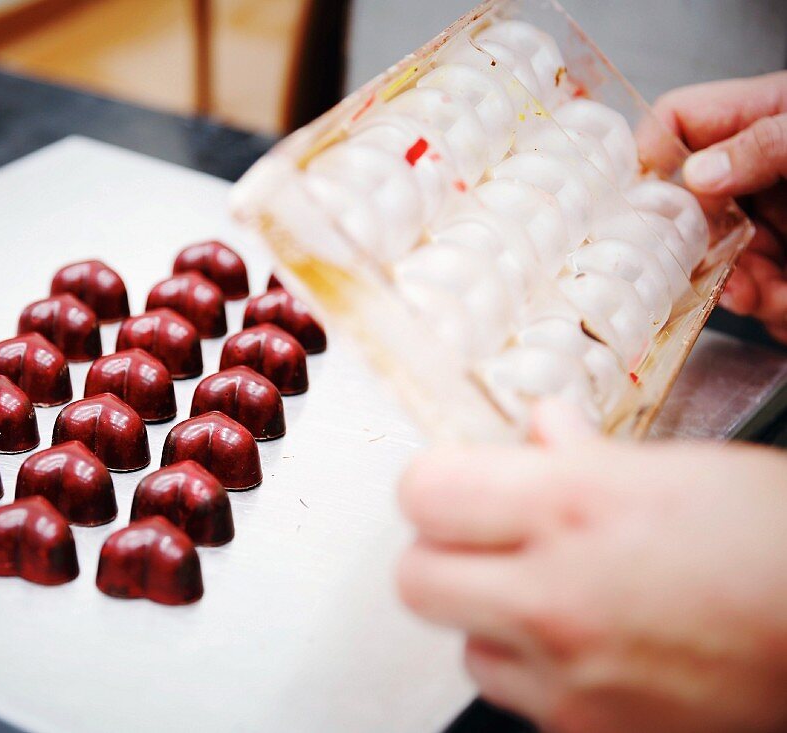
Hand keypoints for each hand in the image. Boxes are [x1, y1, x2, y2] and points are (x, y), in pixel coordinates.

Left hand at [396, 403, 786, 732]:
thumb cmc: (778, 548)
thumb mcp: (683, 471)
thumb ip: (584, 454)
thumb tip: (537, 431)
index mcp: (573, 508)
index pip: (423, 493)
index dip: (437, 484)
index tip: (455, 484)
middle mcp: (557, 596)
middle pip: (415, 577)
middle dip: (443, 554)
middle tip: (485, 541)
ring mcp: (570, 676)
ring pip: (465, 646)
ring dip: (494, 621)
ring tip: (557, 599)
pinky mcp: (588, 731)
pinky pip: (521, 698)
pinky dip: (542, 674)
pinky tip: (595, 646)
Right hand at [652, 72, 786, 342]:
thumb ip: (764, 143)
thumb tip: (697, 173)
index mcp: (762, 121)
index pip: (677, 124)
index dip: (649, 152)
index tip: (633, 191)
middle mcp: (760, 176)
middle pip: (688, 204)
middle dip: (687, 239)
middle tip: (683, 255)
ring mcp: (773, 226)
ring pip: (717, 258)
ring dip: (728, 281)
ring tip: (752, 288)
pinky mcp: (785, 275)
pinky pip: (754, 293)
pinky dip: (760, 303)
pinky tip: (773, 298)